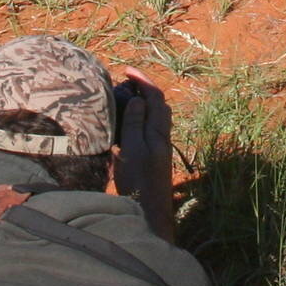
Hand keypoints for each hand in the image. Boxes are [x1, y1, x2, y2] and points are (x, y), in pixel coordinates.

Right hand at [111, 70, 176, 238]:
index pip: (155, 97)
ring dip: (142, 105)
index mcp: (159, 133)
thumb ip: (135, 124)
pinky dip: (138, 121)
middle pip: (158, 106)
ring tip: (122, 100)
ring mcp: (159, 150)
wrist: (148, 215)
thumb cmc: (138, 183)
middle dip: (144, 90)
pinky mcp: (153, 160)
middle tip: (124, 83)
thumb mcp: (133, 150)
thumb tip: (138, 98)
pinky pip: (148, 131)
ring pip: (154, 119)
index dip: (143, 81)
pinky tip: (124, 127)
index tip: (126, 71)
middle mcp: (162, 139)